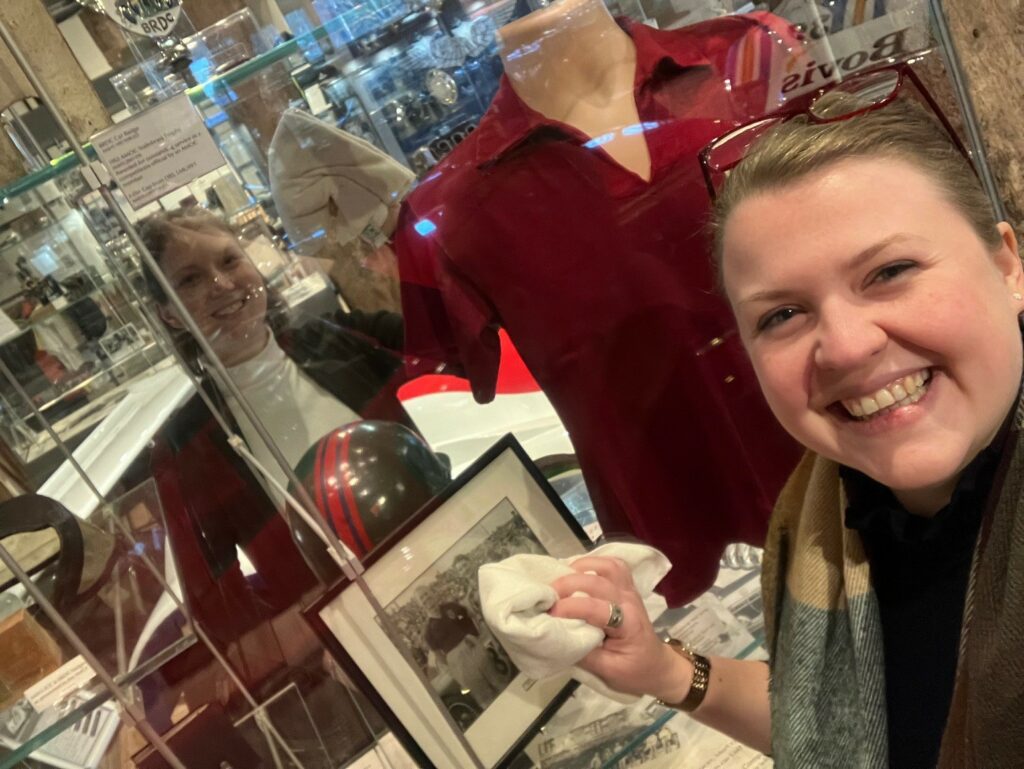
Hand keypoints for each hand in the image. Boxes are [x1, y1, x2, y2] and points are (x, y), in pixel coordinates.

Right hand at [548, 556, 691, 700]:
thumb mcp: (607, 671)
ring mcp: (630, 590)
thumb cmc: (634, 672)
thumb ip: (581, 652)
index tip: (549, 615)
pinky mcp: (627, 586)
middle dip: (568, 583)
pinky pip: (612, 565)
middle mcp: (629, 600)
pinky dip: (593, 564)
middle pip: (598, 580)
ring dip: (581, 567)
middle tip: (547, 596)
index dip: (569, 608)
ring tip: (561, 580)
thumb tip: (554, 636)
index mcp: (628, 623)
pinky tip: (578, 573)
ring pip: (607, 565)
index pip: (595, 608)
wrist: (657, 666)